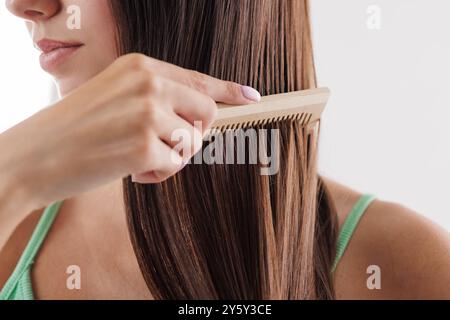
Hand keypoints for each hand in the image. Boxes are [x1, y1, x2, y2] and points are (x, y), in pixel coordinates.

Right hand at [0, 53, 260, 210]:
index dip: (228, 90)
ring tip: (137, 157)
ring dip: (171, 156)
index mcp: (141, 66)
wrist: (33, 156)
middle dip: (192, 135)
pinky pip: (175, 165)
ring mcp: (148, 113)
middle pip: (206, 113)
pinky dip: (158, 173)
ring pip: (192, 142)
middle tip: (163, 145)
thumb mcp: (115, 97)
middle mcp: (149, 83)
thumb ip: (156, 98)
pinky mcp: (145, 146)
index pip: (198, 79)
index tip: (251, 97)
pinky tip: (130, 170)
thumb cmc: (74, 129)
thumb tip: (198, 116)